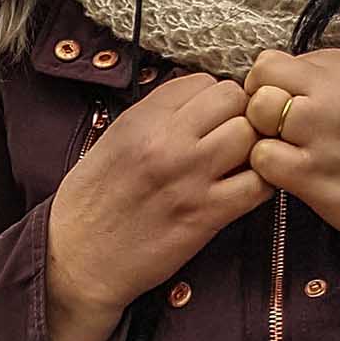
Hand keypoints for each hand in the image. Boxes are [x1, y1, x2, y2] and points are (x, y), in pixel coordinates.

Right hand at [46, 73, 272, 340]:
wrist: (78, 259)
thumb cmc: (90, 203)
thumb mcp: (111, 142)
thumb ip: (153, 118)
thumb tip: (194, 102)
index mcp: (140, 120)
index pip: (202, 81)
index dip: (212, 98)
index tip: (209, 116)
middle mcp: (166, 141)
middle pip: (234, 100)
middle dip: (238, 115)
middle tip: (229, 137)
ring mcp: (190, 177)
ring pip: (251, 135)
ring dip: (252, 147)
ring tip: (237, 163)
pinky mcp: (207, 214)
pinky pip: (259, 184)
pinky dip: (260, 183)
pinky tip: (243, 190)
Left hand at [241, 49, 339, 272]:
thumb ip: (335, 79)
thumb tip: (290, 76)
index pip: (279, 60)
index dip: (272, 84)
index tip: (286, 104)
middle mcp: (336, 95)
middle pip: (261, 79)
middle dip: (260, 103)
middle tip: (278, 129)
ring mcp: (323, 134)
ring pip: (256, 114)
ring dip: (262, 134)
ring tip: (287, 152)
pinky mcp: (313, 175)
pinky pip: (262, 157)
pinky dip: (269, 168)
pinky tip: (291, 176)